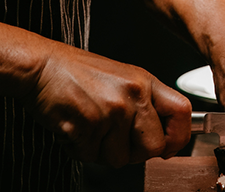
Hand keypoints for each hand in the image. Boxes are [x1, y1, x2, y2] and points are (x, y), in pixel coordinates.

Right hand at [25, 43, 192, 167]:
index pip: (183, 112)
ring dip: (102, 151)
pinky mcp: (88, 126)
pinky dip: (80, 150)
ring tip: (90, 127)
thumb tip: (162, 137)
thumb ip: (144, 103)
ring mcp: (112, 111)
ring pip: (120, 159)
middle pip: (153, 147)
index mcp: (145, 82)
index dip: (177, 137)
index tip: (166, 147)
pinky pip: (91, 157)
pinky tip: (75, 128)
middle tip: (114, 139)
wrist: (41, 66)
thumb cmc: (77, 73)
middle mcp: (133, 95)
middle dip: (134, 153)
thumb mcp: (123, 78)